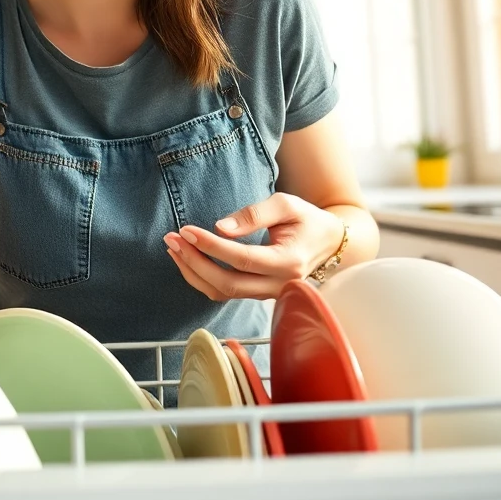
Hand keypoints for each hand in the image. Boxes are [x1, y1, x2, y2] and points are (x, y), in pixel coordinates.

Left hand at [164, 192, 342, 300]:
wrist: (327, 241)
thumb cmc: (306, 219)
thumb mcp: (286, 204)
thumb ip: (254, 214)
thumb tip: (220, 227)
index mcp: (288, 262)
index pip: (242, 259)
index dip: (211, 246)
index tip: (187, 230)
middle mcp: (279, 284)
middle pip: (228, 283)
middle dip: (194, 262)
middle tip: (172, 238)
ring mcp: (269, 294)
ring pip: (223, 293)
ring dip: (193, 272)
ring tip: (173, 247)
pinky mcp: (258, 294)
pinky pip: (225, 293)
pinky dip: (202, 279)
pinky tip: (187, 259)